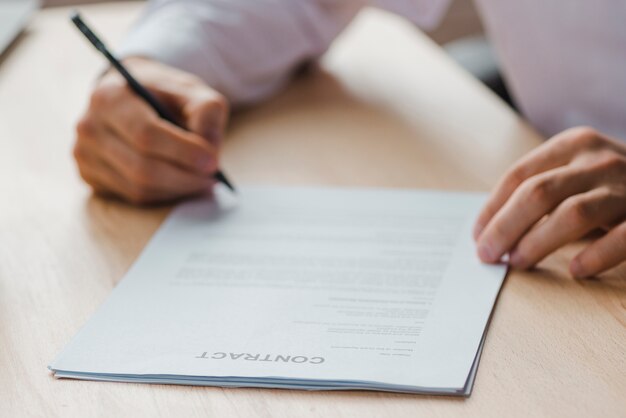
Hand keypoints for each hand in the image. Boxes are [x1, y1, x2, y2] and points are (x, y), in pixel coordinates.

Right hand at [73, 57, 228, 203]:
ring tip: (202, 180)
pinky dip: (164, 194)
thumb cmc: (164, 94)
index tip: (213, 162)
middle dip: (185, 178)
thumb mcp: (190, 90)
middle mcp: (89, 127)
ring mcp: (85, 155)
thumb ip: (207, 113)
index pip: (146, 134)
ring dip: (178, 189)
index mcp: (109, 97)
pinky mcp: (91, 176)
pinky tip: (181, 183)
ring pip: (139, 188)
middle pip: (142, 168)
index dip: (183, 152)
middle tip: (212, 177)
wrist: (130, 96)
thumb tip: (210, 151)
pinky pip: (134, 197)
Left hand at [474, 127, 625, 277]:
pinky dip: (596, 256)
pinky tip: (576, 270)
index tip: (477, 235)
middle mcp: (599, 159)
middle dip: (505, 227)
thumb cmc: (616, 183)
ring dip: (538, 242)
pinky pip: (622, 237)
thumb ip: (544, 189)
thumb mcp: (580, 172)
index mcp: (574, 145)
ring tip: (518, 263)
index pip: (519, 175)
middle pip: (537, 193)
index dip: (492, 208)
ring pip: (572, 213)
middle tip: (487, 255)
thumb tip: (492, 230)